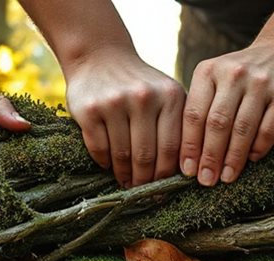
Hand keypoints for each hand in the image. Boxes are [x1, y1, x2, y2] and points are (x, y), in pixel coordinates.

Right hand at [64, 50, 185, 187]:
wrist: (100, 55)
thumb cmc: (139, 84)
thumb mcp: (166, 94)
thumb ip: (178, 126)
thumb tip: (184, 173)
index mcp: (170, 96)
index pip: (172, 148)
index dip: (166, 175)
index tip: (163, 190)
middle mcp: (143, 97)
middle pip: (146, 156)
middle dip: (145, 181)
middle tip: (143, 192)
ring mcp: (114, 102)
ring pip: (122, 155)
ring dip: (124, 175)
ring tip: (126, 182)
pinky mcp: (89, 109)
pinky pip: (99, 148)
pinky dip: (105, 163)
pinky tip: (109, 166)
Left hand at [181, 42, 273, 185]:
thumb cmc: (243, 77)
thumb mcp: (216, 80)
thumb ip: (202, 109)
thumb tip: (187, 158)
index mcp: (209, 71)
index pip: (194, 114)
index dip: (190, 146)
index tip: (187, 171)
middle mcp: (234, 73)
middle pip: (217, 124)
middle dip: (210, 157)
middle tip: (206, 180)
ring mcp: (262, 83)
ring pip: (242, 129)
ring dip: (233, 158)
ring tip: (226, 178)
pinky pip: (268, 130)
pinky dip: (258, 149)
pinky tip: (251, 161)